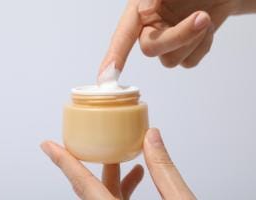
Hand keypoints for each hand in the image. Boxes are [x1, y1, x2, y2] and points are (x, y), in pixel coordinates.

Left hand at [41, 128, 195, 199]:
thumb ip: (164, 170)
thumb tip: (152, 138)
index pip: (83, 184)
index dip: (63, 162)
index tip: (47, 147)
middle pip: (90, 191)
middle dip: (93, 165)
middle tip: (92, 145)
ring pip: (102, 199)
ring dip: (113, 178)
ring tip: (127, 160)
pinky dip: (121, 191)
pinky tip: (137, 179)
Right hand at [98, 0, 239, 72]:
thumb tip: (147, 12)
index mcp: (139, 11)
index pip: (122, 37)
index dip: (113, 57)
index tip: (105, 77)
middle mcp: (150, 29)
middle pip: (151, 50)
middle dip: (177, 37)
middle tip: (201, 18)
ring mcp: (168, 41)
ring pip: (171, 60)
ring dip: (192, 40)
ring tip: (206, 17)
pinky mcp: (185, 50)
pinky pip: (189, 63)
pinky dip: (202, 47)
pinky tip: (207, 30)